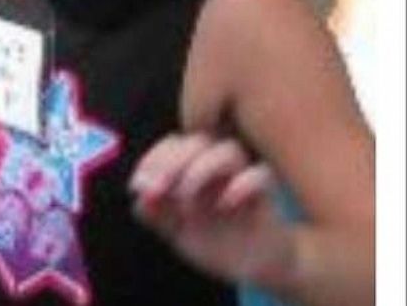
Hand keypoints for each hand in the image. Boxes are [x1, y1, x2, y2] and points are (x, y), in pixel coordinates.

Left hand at [130, 133, 296, 290]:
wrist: (252, 267)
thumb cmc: (212, 241)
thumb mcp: (174, 231)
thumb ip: (153, 213)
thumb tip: (139, 191)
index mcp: (193, 167)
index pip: (172, 144)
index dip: (153, 158)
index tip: (140, 184)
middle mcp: (218, 166)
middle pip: (198, 140)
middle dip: (173, 162)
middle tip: (160, 190)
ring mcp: (243, 177)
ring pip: (229, 150)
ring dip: (202, 170)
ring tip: (188, 203)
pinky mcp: (267, 195)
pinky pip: (261, 175)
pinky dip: (241, 185)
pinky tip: (225, 205)